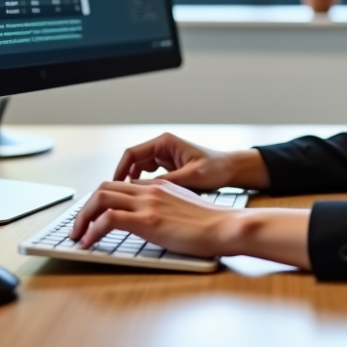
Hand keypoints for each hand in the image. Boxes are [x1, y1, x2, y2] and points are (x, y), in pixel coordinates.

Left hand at [68, 179, 240, 257]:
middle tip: (78, 226)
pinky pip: (107, 219)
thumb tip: (153, 219)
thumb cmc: (212, 223)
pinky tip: (88, 243)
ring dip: (82, 217)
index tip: (93, 215)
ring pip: (100, 198)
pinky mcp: (147, 220)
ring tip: (77, 235)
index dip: (102, 199)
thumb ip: (166, 207)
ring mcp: (147, 203)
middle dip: (85, 207)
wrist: (225, 225)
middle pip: (104, 188)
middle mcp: (150, 190)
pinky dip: (92, 230)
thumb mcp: (184, 207)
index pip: (121, 185)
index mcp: (159, 186)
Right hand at [112, 133, 269, 190]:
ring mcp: (165, 157)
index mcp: (165, 143)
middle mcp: (162, 147)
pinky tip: (145, 201)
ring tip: (129, 202)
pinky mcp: (169, 168)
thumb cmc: (216, 169)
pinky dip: (144, 187)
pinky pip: (149, 176)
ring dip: (133, 185)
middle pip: (132, 162)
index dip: (120, 171)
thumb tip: (142, 190)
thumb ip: (166, 182)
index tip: (114, 188)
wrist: (232, 170)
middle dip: (123, 179)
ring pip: (139, 170)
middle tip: (117, 199)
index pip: (131, 154)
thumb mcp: (191, 177)